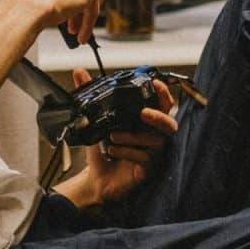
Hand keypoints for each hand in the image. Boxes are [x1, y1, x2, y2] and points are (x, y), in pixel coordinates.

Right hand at [25, 0, 104, 44]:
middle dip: (80, 7)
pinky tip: (81, 35)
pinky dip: (88, 24)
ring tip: (75, 30)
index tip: (73, 5)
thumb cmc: (30, 3)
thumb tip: (75, 0)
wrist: (29, 9)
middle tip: (73, 22)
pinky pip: (93, 9)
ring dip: (84, 17)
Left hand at [74, 68, 176, 203]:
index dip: (163, 93)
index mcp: (146, 121)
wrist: (97, 177)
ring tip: (112, 136)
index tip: (154, 83)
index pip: (163, 104)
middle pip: (170, 124)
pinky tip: (112, 151)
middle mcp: (153, 135)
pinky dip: (126, 151)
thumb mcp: (94, 118)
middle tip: (143, 113)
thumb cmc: (102, 147)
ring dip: (132, 136)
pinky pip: (145, 157)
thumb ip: (89, 93)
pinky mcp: (148, 168)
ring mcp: (153, 153)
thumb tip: (79, 71)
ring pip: (154, 140)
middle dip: (159, 116)